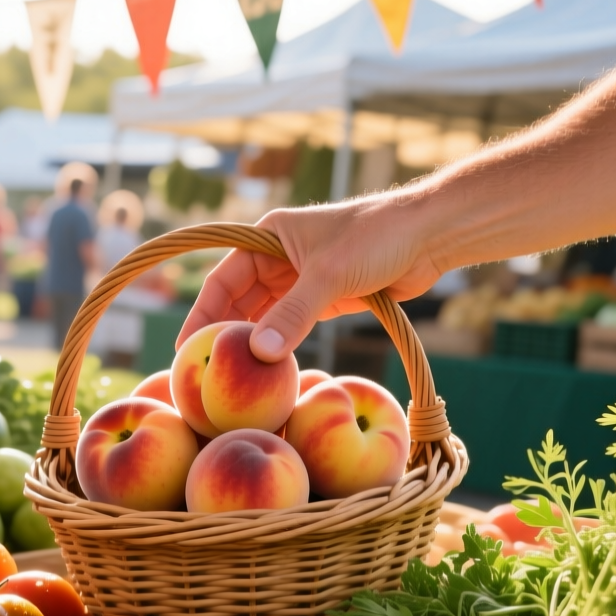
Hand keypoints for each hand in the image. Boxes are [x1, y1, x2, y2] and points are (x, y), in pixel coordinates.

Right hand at [177, 198, 440, 361]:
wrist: (429, 236)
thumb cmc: (376, 238)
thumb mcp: (329, 276)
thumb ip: (294, 314)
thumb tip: (260, 355)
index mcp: (267, 237)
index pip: (221, 281)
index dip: (202, 316)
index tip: (186, 351)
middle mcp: (277, 257)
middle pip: (238, 302)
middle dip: (223, 336)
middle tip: (206, 374)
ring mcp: (300, 280)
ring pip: (264, 318)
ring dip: (253, 345)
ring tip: (235, 380)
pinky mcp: (324, 299)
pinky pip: (291, 327)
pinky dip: (280, 347)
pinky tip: (269, 372)